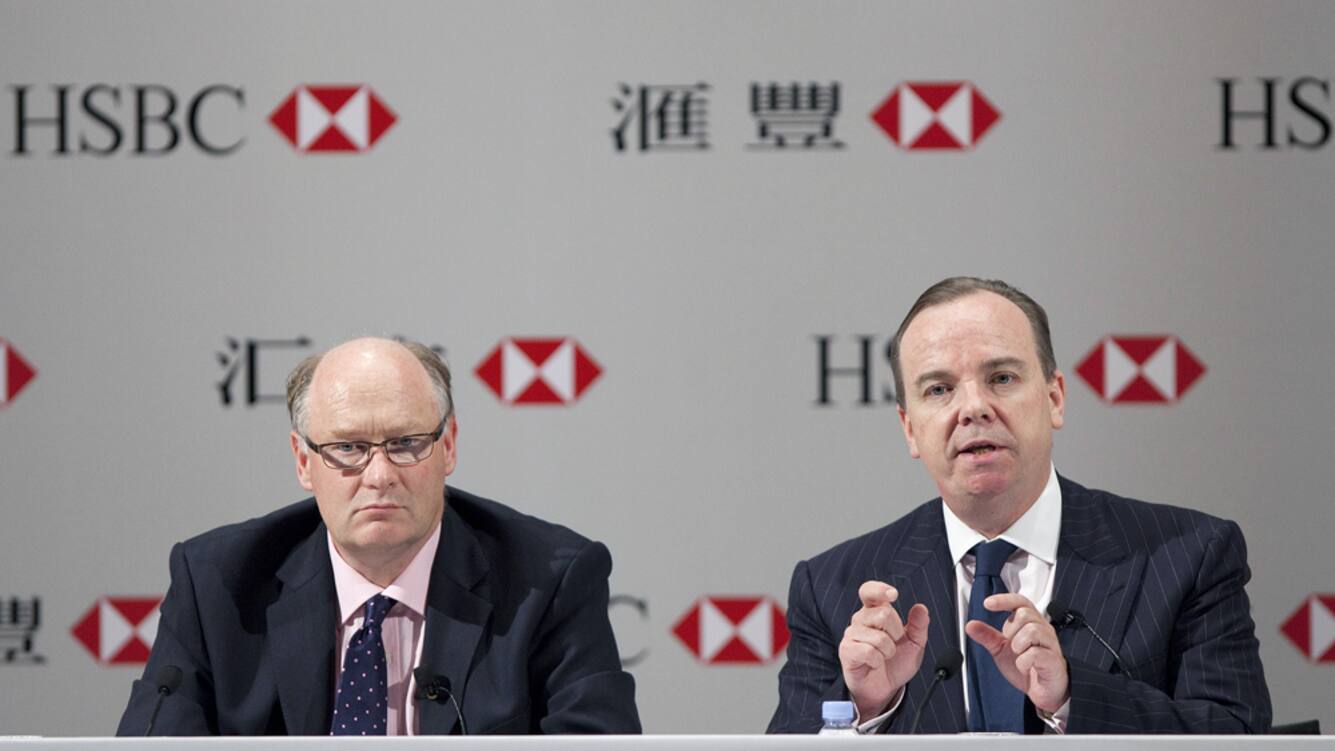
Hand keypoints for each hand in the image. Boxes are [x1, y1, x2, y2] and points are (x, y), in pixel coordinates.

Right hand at [839, 581, 929, 720]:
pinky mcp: (847, 651)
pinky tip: (874, 663)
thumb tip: (921, 608)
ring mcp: (852, 635)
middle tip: (894, 644)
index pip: (870, 591)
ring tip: (884, 656)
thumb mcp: (915, 644)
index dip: (880, 589)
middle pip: (884, 614)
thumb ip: (919, 626)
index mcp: (876, 612)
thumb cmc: (895, 664)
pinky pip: (868, 651)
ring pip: (878, 636)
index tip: (893, 595)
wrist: (884, 689)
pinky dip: (877, 660)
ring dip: (888, 650)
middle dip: (897, 633)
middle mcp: (861, 620)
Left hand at [964, 593, 1068, 712]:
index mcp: (1030, 623)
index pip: (1020, 602)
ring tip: (1019, 656)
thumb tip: (970, 625)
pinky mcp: (1054, 660)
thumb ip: (987, 637)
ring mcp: (1050, 644)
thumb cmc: (1027, 666)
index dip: (1004, 599)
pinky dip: (1023, 662)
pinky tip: (1024, 667)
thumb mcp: (1001, 650)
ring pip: (1032, 630)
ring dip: (1018, 645)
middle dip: (1012, 630)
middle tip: (1013, 646)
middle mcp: (1043, 629)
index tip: (987, 604)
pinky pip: (1036, 653)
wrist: (1043, 690)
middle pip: (1025, 614)